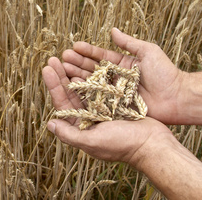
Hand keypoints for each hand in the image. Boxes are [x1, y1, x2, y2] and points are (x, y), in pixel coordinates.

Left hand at [42, 56, 172, 164]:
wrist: (153, 144)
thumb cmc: (123, 145)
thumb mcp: (93, 141)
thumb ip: (70, 134)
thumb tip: (49, 124)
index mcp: (81, 128)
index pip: (62, 104)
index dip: (54, 86)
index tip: (47, 68)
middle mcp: (89, 118)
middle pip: (71, 93)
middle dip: (61, 75)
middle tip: (53, 58)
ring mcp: (103, 110)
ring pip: (84, 87)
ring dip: (75, 72)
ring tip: (68, 57)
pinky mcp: (116, 103)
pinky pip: (101, 86)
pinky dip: (94, 75)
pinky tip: (87, 64)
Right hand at [61, 28, 186, 123]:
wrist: (178, 98)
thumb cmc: (166, 73)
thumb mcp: (148, 51)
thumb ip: (129, 43)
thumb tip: (112, 31)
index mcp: (122, 64)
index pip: (100, 56)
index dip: (86, 51)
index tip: (73, 46)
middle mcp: (116, 78)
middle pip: (92, 70)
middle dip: (76, 63)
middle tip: (62, 59)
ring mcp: (114, 93)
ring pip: (91, 84)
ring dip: (77, 77)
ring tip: (63, 71)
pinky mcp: (116, 106)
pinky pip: (98, 99)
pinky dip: (85, 94)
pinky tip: (72, 88)